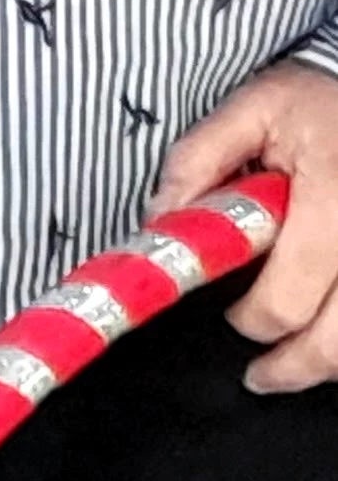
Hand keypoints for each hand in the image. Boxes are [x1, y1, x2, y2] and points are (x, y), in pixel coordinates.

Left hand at [155, 59, 337, 389]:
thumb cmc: (316, 103)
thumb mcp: (251, 109)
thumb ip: (199, 162)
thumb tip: (160, 221)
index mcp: (333, 198)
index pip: (290, 294)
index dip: (255, 319)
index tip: (233, 317)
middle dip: (295, 365)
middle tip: (261, 377)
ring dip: (329, 364)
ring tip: (293, 371)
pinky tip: (329, 342)